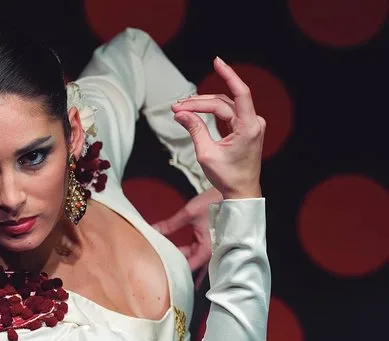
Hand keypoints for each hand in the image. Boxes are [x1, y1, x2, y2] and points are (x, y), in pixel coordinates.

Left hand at [152, 187, 222, 271]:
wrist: (233, 194)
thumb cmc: (215, 203)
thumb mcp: (189, 214)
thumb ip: (170, 225)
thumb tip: (154, 229)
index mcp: (207, 249)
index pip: (189, 266)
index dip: (175, 267)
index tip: (162, 266)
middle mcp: (212, 251)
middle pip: (192, 262)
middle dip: (177, 260)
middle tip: (161, 260)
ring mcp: (212, 246)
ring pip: (194, 256)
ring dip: (182, 255)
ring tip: (167, 255)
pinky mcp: (211, 240)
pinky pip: (198, 249)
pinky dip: (189, 250)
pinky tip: (180, 250)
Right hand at [171, 57, 264, 199]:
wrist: (242, 192)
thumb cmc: (227, 176)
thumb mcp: (206, 154)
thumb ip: (195, 130)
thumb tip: (180, 113)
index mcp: (248, 127)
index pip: (239, 93)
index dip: (228, 75)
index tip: (217, 61)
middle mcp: (252, 123)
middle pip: (223, 102)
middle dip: (198, 103)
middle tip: (176, 107)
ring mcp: (250, 126)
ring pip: (223, 107)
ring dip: (202, 106)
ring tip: (180, 109)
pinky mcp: (245, 129)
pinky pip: (226, 114)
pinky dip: (210, 112)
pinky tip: (194, 111)